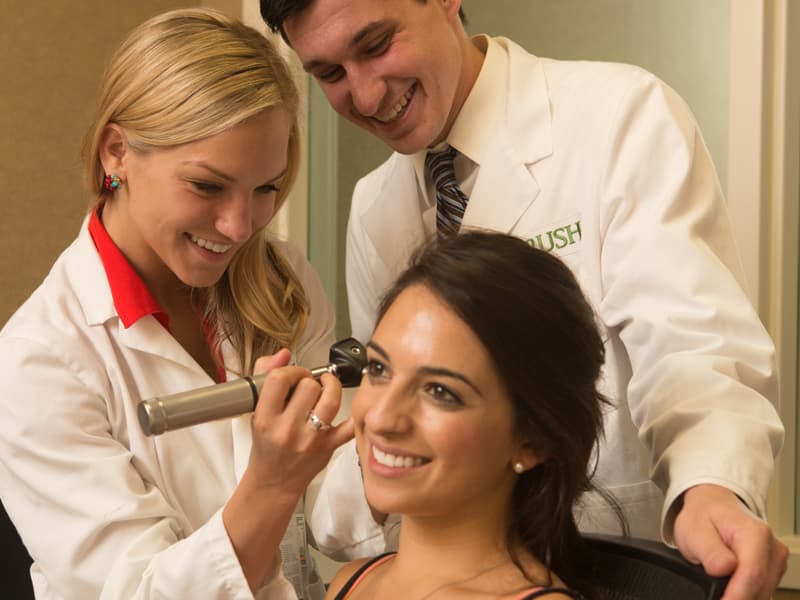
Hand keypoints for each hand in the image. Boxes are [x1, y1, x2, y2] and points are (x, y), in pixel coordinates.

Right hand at [245, 350, 354, 496]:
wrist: (273, 481)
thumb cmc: (266, 446)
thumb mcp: (255, 411)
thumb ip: (264, 376)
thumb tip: (283, 354)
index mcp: (266, 419)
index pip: (279, 379)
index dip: (290, 370)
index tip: (293, 374)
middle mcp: (288, 430)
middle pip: (308, 386)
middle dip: (310, 380)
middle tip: (308, 385)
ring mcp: (310, 440)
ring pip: (330, 400)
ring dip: (331, 387)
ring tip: (327, 386)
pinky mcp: (329, 447)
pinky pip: (349, 426)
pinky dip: (356, 414)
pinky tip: (353, 404)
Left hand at [673, 484, 787, 599]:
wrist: (711, 506)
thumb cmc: (703, 516)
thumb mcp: (694, 530)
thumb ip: (710, 551)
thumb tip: (725, 568)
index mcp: (755, 533)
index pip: (752, 575)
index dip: (736, 596)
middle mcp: (772, 547)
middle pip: (760, 588)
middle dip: (737, 597)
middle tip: (714, 595)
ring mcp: (775, 560)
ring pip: (762, 593)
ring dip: (741, 595)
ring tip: (718, 585)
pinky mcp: (773, 570)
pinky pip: (761, 591)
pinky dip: (744, 593)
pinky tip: (729, 586)